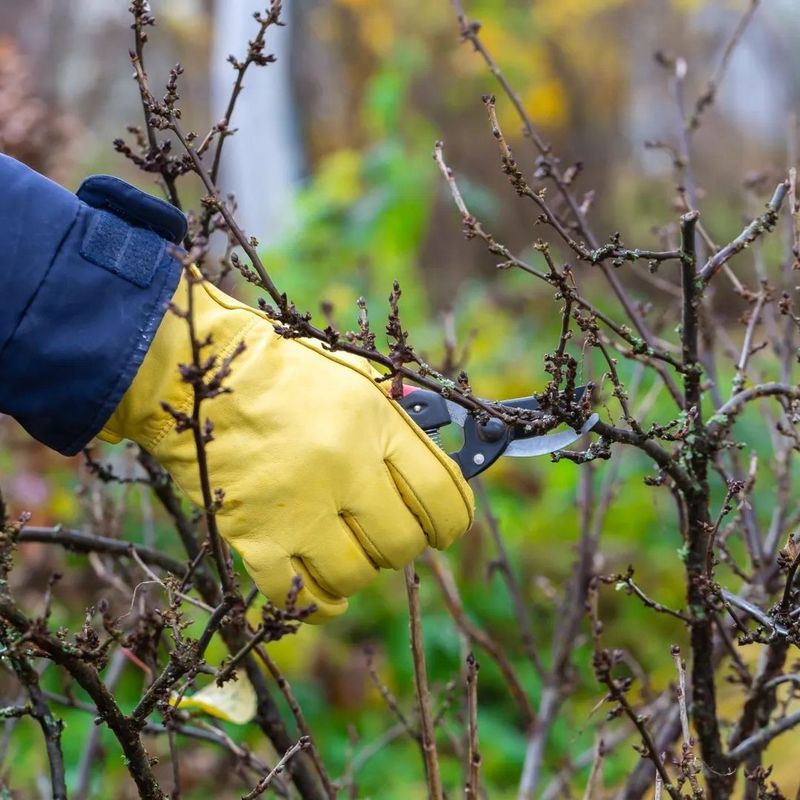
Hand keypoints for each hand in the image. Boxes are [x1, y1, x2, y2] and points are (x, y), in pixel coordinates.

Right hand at [101, 274, 473, 619]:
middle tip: (381, 530)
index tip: (443, 527)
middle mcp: (345, 468)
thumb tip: (434, 465)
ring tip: (340, 547)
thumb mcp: (354, 380)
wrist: (198, 374)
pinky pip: (298, 597)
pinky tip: (317, 588)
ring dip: (355, 570)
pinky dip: (313, 603)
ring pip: (355, 576)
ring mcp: (299, 506)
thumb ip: (396, 425)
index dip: (451, 520)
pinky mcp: (255, 535)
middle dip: (399, 543)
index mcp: (376, 424)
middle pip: (403, 544)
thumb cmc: (281, 373)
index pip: (442, 495)